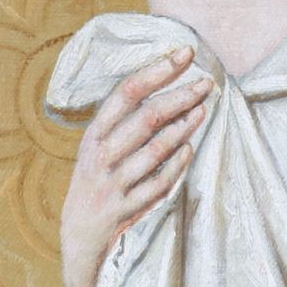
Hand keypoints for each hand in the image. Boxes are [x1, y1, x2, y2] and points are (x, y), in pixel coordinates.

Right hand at [62, 46, 209, 286]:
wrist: (80, 232)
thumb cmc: (96, 178)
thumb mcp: (98, 145)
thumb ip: (123, 119)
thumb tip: (163, 81)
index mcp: (93, 134)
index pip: (127, 93)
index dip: (157, 71)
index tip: (184, 54)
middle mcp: (101, 156)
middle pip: (146, 118)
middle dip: (180, 97)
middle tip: (207, 83)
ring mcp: (114, 184)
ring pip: (155, 151)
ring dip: (183, 128)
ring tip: (204, 110)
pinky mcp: (127, 209)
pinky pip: (158, 184)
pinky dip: (176, 164)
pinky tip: (189, 148)